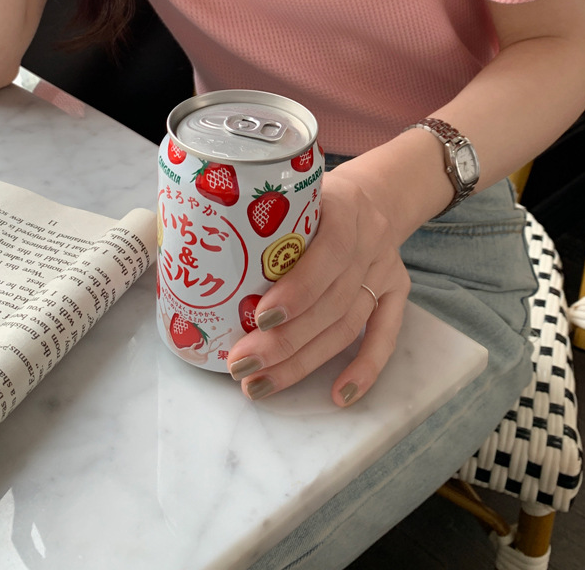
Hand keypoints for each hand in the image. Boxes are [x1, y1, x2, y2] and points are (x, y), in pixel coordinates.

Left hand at [227, 163, 410, 405]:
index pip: (328, 253)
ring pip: (347, 324)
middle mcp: (369, 240)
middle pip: (331, 301)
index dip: (297, 290)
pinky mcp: (396, 291)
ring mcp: (384, 268)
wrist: (378, 192)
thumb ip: (261, 213)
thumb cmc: (318, 195)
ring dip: (304, 361)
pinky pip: (385, 335)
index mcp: (343, 207)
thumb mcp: (296, 189)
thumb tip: (187, 247)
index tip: (259, 317)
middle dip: (285, 340)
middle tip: (241, 364)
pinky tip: (337, 396)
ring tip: (260, 384)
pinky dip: (364, 368)